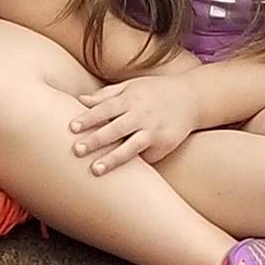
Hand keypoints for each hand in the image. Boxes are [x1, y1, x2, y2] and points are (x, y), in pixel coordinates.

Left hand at [70, 73, 199, 172]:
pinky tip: (120, 177)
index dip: (88, 118)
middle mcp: (142, 114)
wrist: (193, 98)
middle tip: (76, 151)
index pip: (105, 108)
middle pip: (115, 129)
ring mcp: (154, 131)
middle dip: (95, 140)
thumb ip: (106, 95)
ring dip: (113, 159)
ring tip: (95, 171)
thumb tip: (79, 100)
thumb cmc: (154, 92)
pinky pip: (147, 157)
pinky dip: (134, 166)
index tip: (71, 128)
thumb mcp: (132, 86)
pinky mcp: (165, 144)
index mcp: (131, 98)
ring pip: (131, 147)